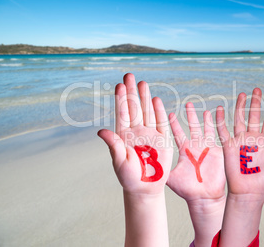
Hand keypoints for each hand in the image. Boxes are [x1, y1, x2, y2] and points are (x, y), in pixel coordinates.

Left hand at [98, 73, 172, 194]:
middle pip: (134, 107)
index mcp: (123, 135)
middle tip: (129, 75)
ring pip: (146, 111)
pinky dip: (158, 111)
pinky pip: (160, 122)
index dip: (120, 100)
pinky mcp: (162, 139)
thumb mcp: (119, 161)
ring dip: (144, 97)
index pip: (121, 113)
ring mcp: (149, 134)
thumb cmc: (129, 177)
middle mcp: (136, 131)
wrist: (146, 188)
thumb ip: (113, 145)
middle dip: (131, 92)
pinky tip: (155, 99)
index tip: (118, 86)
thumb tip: (101, 131)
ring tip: (142, 83)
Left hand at [167, 102, 224, 200]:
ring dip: (206, 119)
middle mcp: (195, 146)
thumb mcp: (170, 177)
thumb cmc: (187, 190)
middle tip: (188, 103)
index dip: (174, 123)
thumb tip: (143, 162)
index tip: (169, 112)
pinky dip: (220, 123)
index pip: (177, 132)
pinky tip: (220, 113)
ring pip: (206, 129)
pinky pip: (219, 134)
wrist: (204, 197)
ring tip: (205, 108)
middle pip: (192, 127)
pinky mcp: (218, 151)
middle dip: (191, 115)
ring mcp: (207, 148)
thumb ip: (159, 167)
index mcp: (184, 150)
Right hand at [216, 88, 263, 246]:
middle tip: (257, 90)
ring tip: (242, 95)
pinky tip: (220, 109)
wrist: (249, 192)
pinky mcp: (229, 146)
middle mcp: (252, 139)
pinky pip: (223, 130)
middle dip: (255, 103)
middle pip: (254, 116)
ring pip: (239, 119)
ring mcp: (240, 141)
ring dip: (240, 107)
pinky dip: (221, 120)